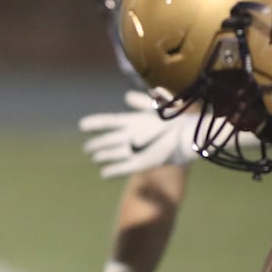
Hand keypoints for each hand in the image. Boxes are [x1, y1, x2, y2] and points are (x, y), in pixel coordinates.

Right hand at [79, 90, 196, 178]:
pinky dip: (114, 171)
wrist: (189, 136)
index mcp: (131, 121)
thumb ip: (144, 102)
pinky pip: (125, 168)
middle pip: (108, 140)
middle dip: (96, 144)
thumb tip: (126, 98)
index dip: (95, 123)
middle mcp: (129, 136)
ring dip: (104, 155)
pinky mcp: (142, 163)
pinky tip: (103, 173)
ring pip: (114, 154)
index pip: (109, 122)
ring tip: (95, 156)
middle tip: (87, 148)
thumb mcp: (160, 106)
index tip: (82, 125)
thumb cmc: (175, 118)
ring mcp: (135, 151)